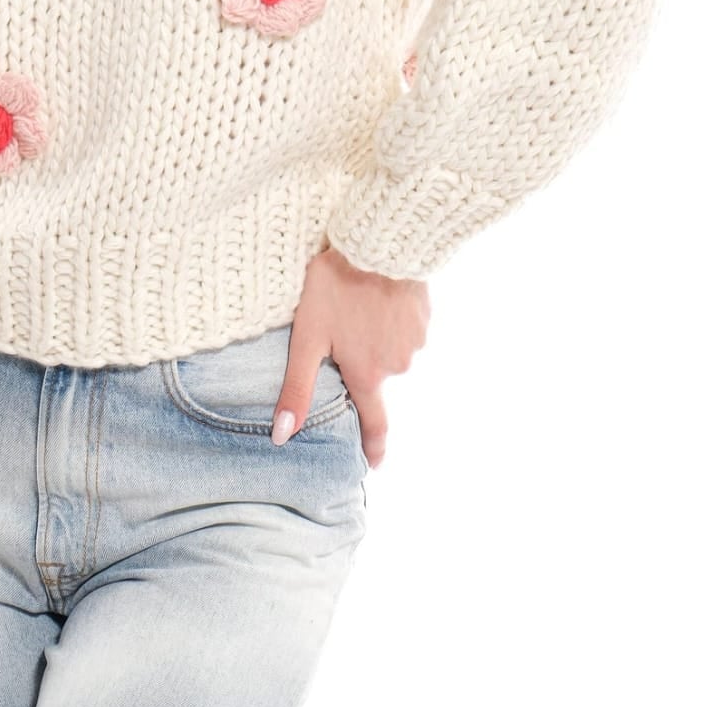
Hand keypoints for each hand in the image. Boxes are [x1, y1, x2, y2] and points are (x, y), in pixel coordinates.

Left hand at [272, 241, 430, 466]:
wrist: (377, 242)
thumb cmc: (336, 288)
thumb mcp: (307, 338)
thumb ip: (297, 388)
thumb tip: (282, 436)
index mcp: (367, 374)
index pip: (374, 423)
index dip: (373, 447)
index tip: (373, 464)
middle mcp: (397, 365)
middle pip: (375, 375)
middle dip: (360, 362)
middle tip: (340, 329)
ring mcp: (414, 340)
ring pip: (389, 348)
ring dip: (374, 335)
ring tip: (355, 305)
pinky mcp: (424, 315)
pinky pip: (404, 326)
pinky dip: (389, 317)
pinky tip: (375, 294)